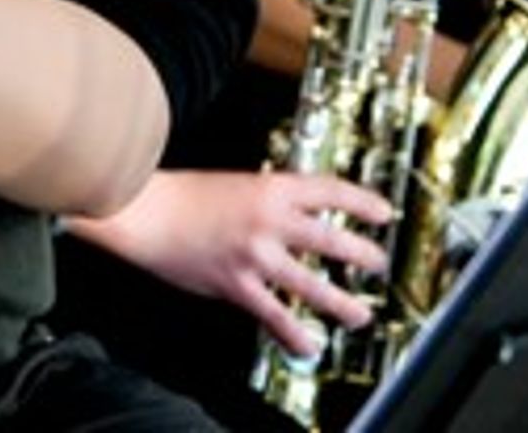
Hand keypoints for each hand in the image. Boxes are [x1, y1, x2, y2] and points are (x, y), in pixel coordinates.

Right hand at [74, 169, 393, 357]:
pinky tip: (308, 344)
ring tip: (359, 314)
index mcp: (271, 188)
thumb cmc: (181, 195)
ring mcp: (255, 255)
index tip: (383, 212)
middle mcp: (270, 221)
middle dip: (363, 254)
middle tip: (378, 263)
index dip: (363, 202)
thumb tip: (290, 219)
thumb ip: (265, 201)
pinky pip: (274, 315)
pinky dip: (294, 333)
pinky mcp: (237, 284)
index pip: (331, 191)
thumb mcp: (235, 184)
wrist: (144, 211)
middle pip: (332, 239)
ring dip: (341, 303)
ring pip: (311, 284)